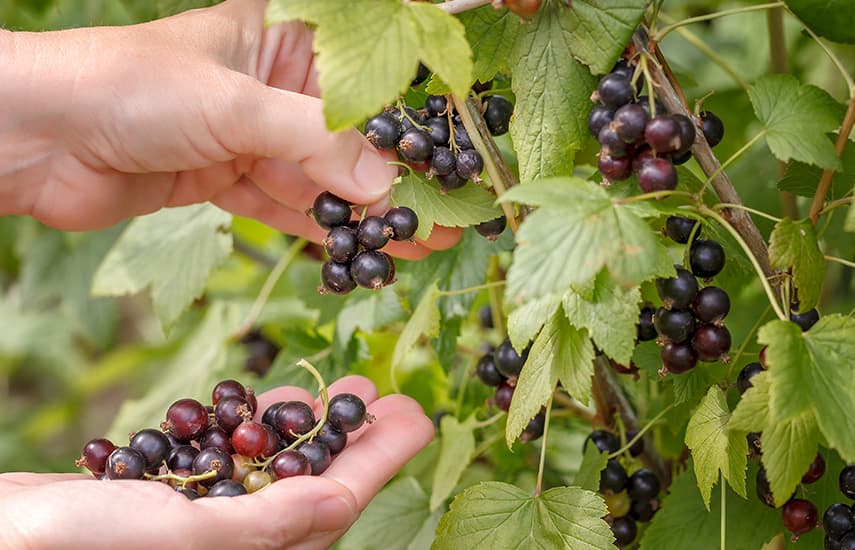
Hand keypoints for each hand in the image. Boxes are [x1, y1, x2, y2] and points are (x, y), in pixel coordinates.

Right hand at [0, 376, 433, 548]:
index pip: (336, 502)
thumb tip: (339, 498)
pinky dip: (258, 429)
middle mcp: (237, 542)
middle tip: (389, 394)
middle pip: (316, 483)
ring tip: (346, 388)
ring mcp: (206, 518)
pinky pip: (234, 460)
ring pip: (279, 468)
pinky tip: (271, 404)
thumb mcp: (175, 533)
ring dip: (313, 428)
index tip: (420, 413)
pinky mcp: (175, 497)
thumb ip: (261, 524)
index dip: (384, 457)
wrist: (0, 537)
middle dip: (356, 438)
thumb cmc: (73, 544)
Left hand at [1, 0, 458, 258]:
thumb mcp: (235, 102)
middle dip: (399, 178)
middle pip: (351, 135)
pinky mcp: (226, 179)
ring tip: (423, 242)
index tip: (455, 155)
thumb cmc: (128, 86)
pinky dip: (323, 232)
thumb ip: (316, 142)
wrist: (34, 137)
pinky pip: (288, 208)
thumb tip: (389, 184)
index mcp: (279, 37)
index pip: (365, 73)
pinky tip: (362, 253)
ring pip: (324, 178)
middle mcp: (270, 85)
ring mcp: (249, 134)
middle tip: (451, 214)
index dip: (413, 117)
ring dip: (369, 214)